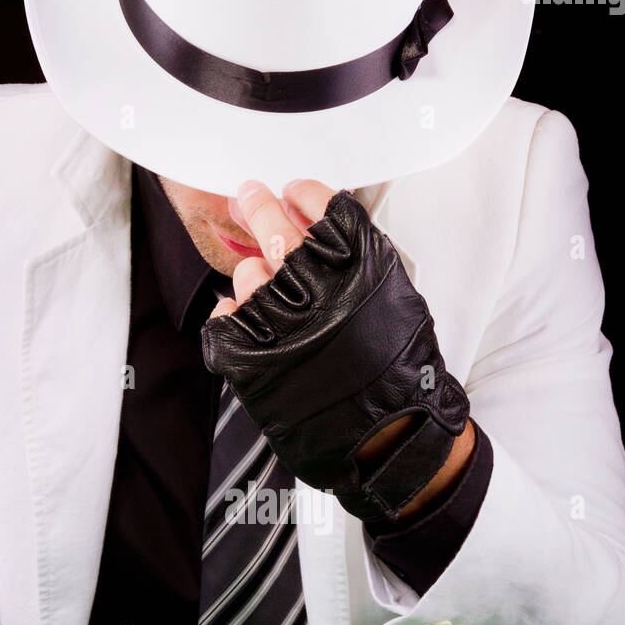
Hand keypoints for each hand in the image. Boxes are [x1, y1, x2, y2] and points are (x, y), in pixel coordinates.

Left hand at [203, 179, 469, 521]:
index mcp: (356, 259)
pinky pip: (226, 316)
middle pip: (271, 222)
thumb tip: (322, 228)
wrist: (387, 431)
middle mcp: (314, 279)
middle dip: (256, 205)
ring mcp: (277, 314)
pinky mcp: (248, 351)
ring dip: (255, 278)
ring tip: (273, 300)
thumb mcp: (396, 295)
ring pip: (248, 273)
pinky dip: (232, 317)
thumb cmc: (398, 368)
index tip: (291, 193)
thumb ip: (361, 258)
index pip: (316, 201)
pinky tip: (246, 324)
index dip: (299, 193)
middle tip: (247, 197)